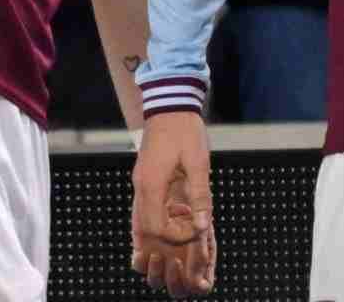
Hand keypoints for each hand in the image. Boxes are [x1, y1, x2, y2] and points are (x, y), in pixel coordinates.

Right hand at [132, 112, 216, 295]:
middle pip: (144, 229)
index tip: (195, 228)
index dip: (175, 236)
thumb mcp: (198, 163)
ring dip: (161, 230)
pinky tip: (174, 215)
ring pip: (141, 221)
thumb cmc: (185, 131)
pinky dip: (158, 219)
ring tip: (183, 227)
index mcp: (152, 185)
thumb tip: (203, 226)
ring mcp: (140, 183)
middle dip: (168, 237)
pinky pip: (145, 209)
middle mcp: (141, 187)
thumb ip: (201, 196)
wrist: (170, 105)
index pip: (155, 227)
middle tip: (190, 231)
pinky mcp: (144, 179)